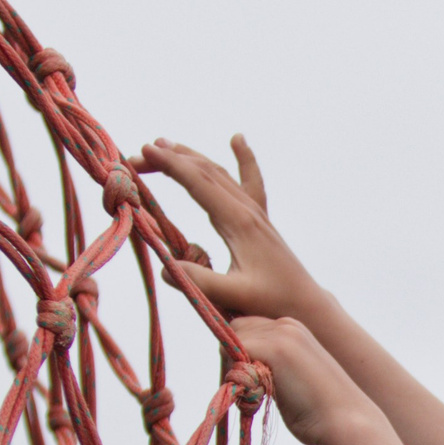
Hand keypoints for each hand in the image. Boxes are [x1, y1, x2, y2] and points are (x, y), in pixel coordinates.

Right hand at [137, 135, 326, 321]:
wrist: (307, 304)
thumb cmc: (273, 302)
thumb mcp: (234, 296)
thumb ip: (201, 282)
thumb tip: (165, 268)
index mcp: (239, 223)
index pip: (200, 183)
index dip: (171, 165)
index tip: (144, 152)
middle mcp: (248, 211)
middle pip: (205, 172)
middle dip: (170, 159)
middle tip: (137, 157)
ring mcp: (255, 213)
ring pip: (220, 174)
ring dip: (191, 157)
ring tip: (164, 145)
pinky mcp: (259, 220)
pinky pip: (250, 181)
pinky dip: (243, 159)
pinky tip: (237, 140)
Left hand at [230, 316, 380, 444]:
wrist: (345, 421)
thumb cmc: (320, 411)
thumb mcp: (293, 378)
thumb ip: (271, 367)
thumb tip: (241, 371)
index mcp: (294, 329)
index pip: (249, 327)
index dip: (241, 352)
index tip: (248, 382)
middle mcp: (287, 324)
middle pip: (236, 328)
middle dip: (234, 357)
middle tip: (249, 390)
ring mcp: (282, 333)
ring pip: (231, 341)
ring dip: (234, 369)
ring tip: (257, 396)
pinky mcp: (275, 348)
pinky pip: (233, 353)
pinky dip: (237, 377)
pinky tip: (258, 397)